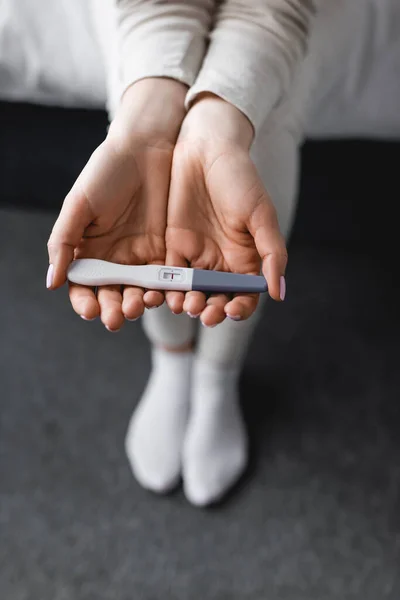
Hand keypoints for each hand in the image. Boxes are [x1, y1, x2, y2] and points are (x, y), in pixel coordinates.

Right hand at [47, 78, 186, 330]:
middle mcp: (115, 260)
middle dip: (113, 310)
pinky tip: (162, 296)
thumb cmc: (106, 172)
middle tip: (116, 318)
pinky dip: (164, 291)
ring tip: (139, 306)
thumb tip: (52, 283)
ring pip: (139, 291)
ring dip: (138, 304)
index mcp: (89, 251)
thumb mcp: (79, 205)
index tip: (89, 310)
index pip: (84, 287)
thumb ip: (63, 242)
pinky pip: (165, 279)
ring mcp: (142, 259)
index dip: (84, 301)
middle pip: (112, 295)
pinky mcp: (167, 253)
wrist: (146, 149)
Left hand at [165, 94, 287, 325]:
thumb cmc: (240, 178)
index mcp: (246, 258)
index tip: (232, 311)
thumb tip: (279, 293)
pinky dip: (167, 287)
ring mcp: (196, 255)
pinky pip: (169, 275)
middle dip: (211, 310)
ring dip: (188, 303)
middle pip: (217, 298)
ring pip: (192, 292)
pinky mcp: (173, 246)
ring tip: (184, 305)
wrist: (206, 148)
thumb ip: (271, 254)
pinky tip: (164, 293)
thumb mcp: (261, 214)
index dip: (241, 308)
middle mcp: (221, 262)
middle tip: (204, 314)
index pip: (245, 294)